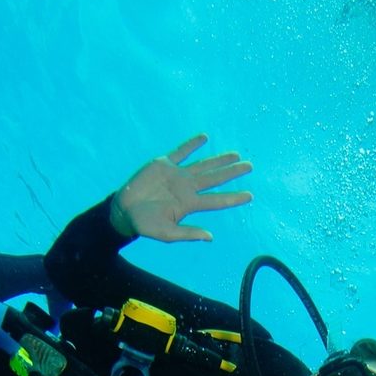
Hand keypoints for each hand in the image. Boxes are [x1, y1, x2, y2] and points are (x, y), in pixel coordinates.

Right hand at [109, 134, 252, 241]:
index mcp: (189, 204)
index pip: (217, 200)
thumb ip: (188, 233)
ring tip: (236, 155)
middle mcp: (187, 188)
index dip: (233, 198)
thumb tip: (211, 237)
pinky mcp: (164, 164)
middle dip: (232, 172)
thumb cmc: (146, 225)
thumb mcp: (167, 233)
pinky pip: (181, 152)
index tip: (250, 195)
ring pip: (203, 164)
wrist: (125, 211)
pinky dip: (192, 144)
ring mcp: (177, 175)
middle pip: (215, 179)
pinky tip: (205, 138)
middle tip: (250, 166)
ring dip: (219, 159)